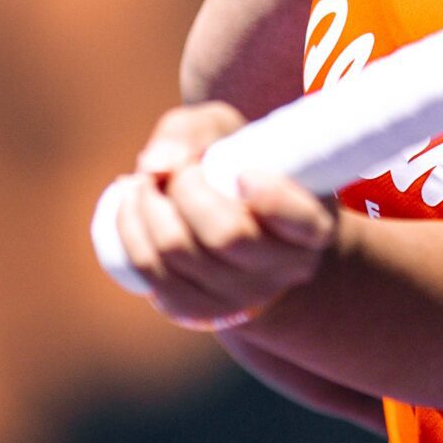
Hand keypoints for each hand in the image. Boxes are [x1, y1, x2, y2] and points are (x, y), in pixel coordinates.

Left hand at [112, 102, 338, 331]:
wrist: (233, 223)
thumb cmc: (235, 166)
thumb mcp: (228, 132)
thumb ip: (194, 131)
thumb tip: (156, 166)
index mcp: (312, 227)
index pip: (300, 222)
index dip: (271, 199)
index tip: (245, 173)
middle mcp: (283, 270)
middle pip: (225, 236)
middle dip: (185, 188)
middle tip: (179, 168)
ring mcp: (240, 297)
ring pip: (179, 253)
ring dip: (147, 204)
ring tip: (146, 180)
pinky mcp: (198, 311)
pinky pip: (153, 275)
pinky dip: (131, 232)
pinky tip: (131, 205)